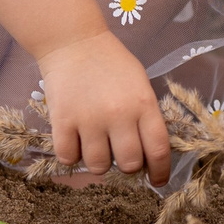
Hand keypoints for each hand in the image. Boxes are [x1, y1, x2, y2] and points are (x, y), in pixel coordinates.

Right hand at [37, 32, 171, 186]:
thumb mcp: (140, 84)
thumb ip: (146, 116)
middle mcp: (119, 115)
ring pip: (99, 166)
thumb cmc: (113, 64)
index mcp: (144, 104)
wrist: (75, 43)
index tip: (158, 181)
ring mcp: (89, 120)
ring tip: (97, 144)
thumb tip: (150, 152)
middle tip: (122, 154)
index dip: (161, 171)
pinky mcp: (62, 122)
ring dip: (100, 161)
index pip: (159, 149)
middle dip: (129, 166)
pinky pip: (69, 158)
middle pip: (129, 164)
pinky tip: (75, 140)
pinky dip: (72, 154)